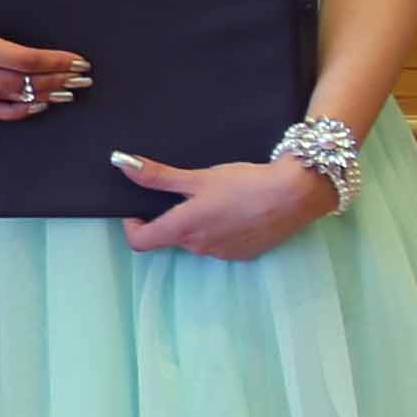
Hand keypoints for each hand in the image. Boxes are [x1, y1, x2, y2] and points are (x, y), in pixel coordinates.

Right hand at [0, 0, 88, 123]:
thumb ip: (9, 24)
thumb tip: (50, 39)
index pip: (24, 61)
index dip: (55, 63)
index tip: (77, 62)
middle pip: (20, 84)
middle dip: (55, 82)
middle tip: (79, 80)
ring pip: (7, 99)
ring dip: (41, 97)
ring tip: (65, 93)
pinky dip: (15, 110)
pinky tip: (37, 104)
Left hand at [111, 149, 340, 263]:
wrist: (295, 195)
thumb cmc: (244, 183)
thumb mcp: (197, 177)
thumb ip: (157, 176)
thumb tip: (121, 163)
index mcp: (184, 229)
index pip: (140, 242)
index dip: (132, 226)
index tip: (136, 210)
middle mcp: (200, 248)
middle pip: (171, 238)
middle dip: (169, 218)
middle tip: (182, 195)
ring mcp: (223, 254)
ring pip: (197, 241)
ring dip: (196, 224)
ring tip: (213, 199)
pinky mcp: (245, 254)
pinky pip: (220, 244)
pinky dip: (219, 230)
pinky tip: (234, 211)